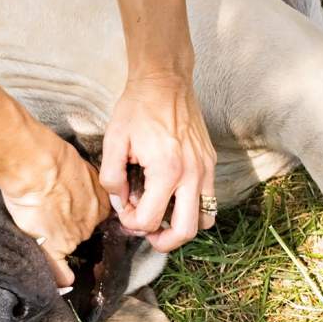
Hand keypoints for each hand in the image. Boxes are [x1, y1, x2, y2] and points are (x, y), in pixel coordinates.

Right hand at [0, 132, 109, 285]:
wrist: (35, 165)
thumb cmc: (52, 158)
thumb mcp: (79, 164)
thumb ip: (83, 177)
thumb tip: (79, 180)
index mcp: (100, 201)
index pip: (97, 215)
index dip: (85, 214)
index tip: (75, 212)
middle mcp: (91, 222)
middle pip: (85, 231)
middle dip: (74, 227)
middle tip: (56, 217)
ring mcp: (73, 236)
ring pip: (71, 246)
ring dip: (62, 244)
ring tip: (45, 231)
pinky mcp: (53, 246)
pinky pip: (60, 271)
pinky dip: (61, 278)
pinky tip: (62, 282)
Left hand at [100, 73, 215, 251]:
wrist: (165, 81)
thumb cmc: (137, 108)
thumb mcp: (113, 141)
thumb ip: (112, 178)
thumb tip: (121, 202)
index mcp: (166, 170)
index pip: (150, 220)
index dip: (132, 223)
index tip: (124, 209)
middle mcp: (192, 174)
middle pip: (185, 231)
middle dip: (162, 240)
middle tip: (147, 232)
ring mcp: (206, 169)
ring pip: (204, 220)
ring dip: (182, 226)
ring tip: (163, 216)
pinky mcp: (211, 162)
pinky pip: (209, 199)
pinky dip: (193, 207)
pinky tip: (174, 196)